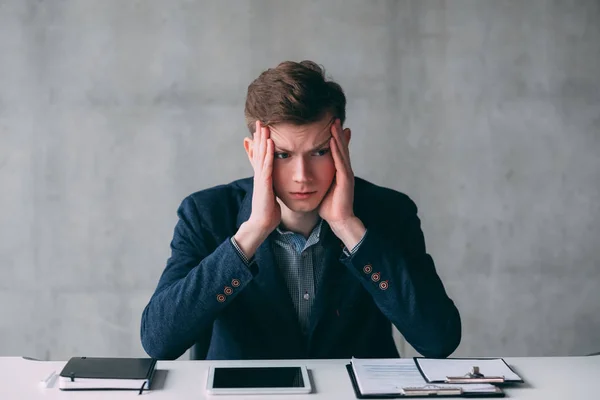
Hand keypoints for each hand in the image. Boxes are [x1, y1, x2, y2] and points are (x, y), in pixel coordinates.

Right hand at [247, 121, 280, 233]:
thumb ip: (269, 182)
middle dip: (259, 136)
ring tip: (263, 126)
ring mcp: (261, 178)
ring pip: (261, 155)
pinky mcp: (264, 184)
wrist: (262, 223)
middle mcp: (259, 174)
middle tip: (259, 120)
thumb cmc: (267, 209)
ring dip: (262, 140)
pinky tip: (271, 143)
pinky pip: (267, 166)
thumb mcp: (269, 192)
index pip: (260, 154)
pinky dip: (269, 154)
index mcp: (262, 175)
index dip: (260, 141)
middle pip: (258, 151)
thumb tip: (271, 177)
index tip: (262, 127)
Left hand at [318, 119, 365, 249]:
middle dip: (337, 132)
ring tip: (335, 123)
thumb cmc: (328, 206)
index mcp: (338, 171)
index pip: (335, 150)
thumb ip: (318, 178)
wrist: (338, 220)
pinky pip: (340, 162)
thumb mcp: (322, 188)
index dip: (333, 137)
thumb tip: (309, 172)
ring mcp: (346, 174)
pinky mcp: (345, 180)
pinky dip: (337, 150)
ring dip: (338, 137)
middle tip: (334, 117)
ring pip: (342, 152)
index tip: (328, 124)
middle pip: (340, 147)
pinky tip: (333, 141)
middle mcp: (344, 170)